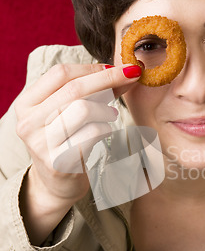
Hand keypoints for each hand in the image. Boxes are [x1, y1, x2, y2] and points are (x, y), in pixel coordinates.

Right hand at [15, 62, 141, 243]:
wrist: (56, 183)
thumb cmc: (66, 141)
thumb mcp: (68, 112)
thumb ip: (90, 91)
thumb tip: (125, 70)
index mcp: (26, 104)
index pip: (60, 74)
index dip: (91, 67)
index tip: (115, 68)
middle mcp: (28, 123)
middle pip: (74, 89)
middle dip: (109, 79)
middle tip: (132, 75)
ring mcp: (41, 144)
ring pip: (83, 109)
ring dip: (105, 108)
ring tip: (110, 114)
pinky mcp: (59, 162)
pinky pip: (92, 134)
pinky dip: (106, 128)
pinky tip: (106, 131)